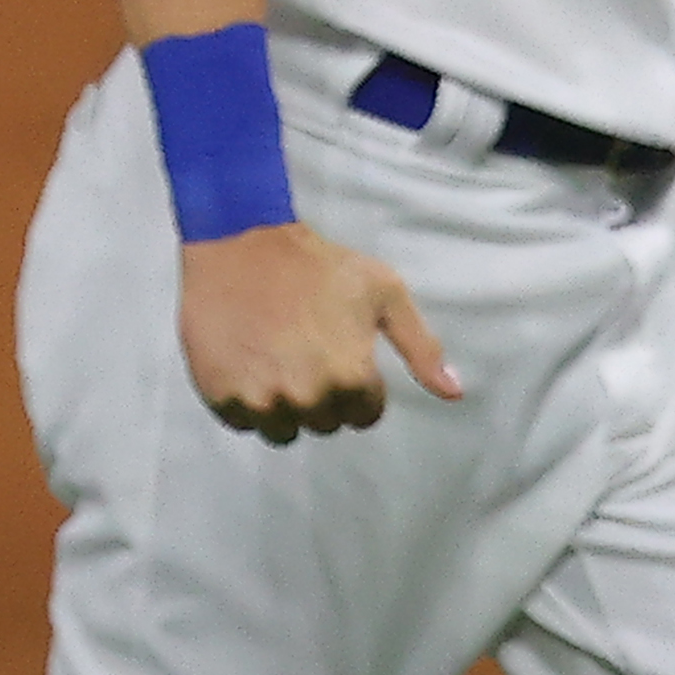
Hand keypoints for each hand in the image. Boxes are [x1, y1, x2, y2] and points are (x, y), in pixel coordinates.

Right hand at [177, 222, 462, 443]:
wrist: (243, 243)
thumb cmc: (319, 264)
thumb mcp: (384, 294)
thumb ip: (421, 348)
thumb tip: (453, 393)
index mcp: (351, 378)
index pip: (364, 415)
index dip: (357, 385)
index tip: (339, 354)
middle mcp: (307, 398)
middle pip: (324, 424)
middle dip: (321, 396)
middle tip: (306, 353)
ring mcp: (261, 400)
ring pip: (281, 431)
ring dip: (283, 406)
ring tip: (276, 362)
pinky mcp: (221, 395)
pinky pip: (242, 422)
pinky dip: (246, 402)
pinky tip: (249, 363)